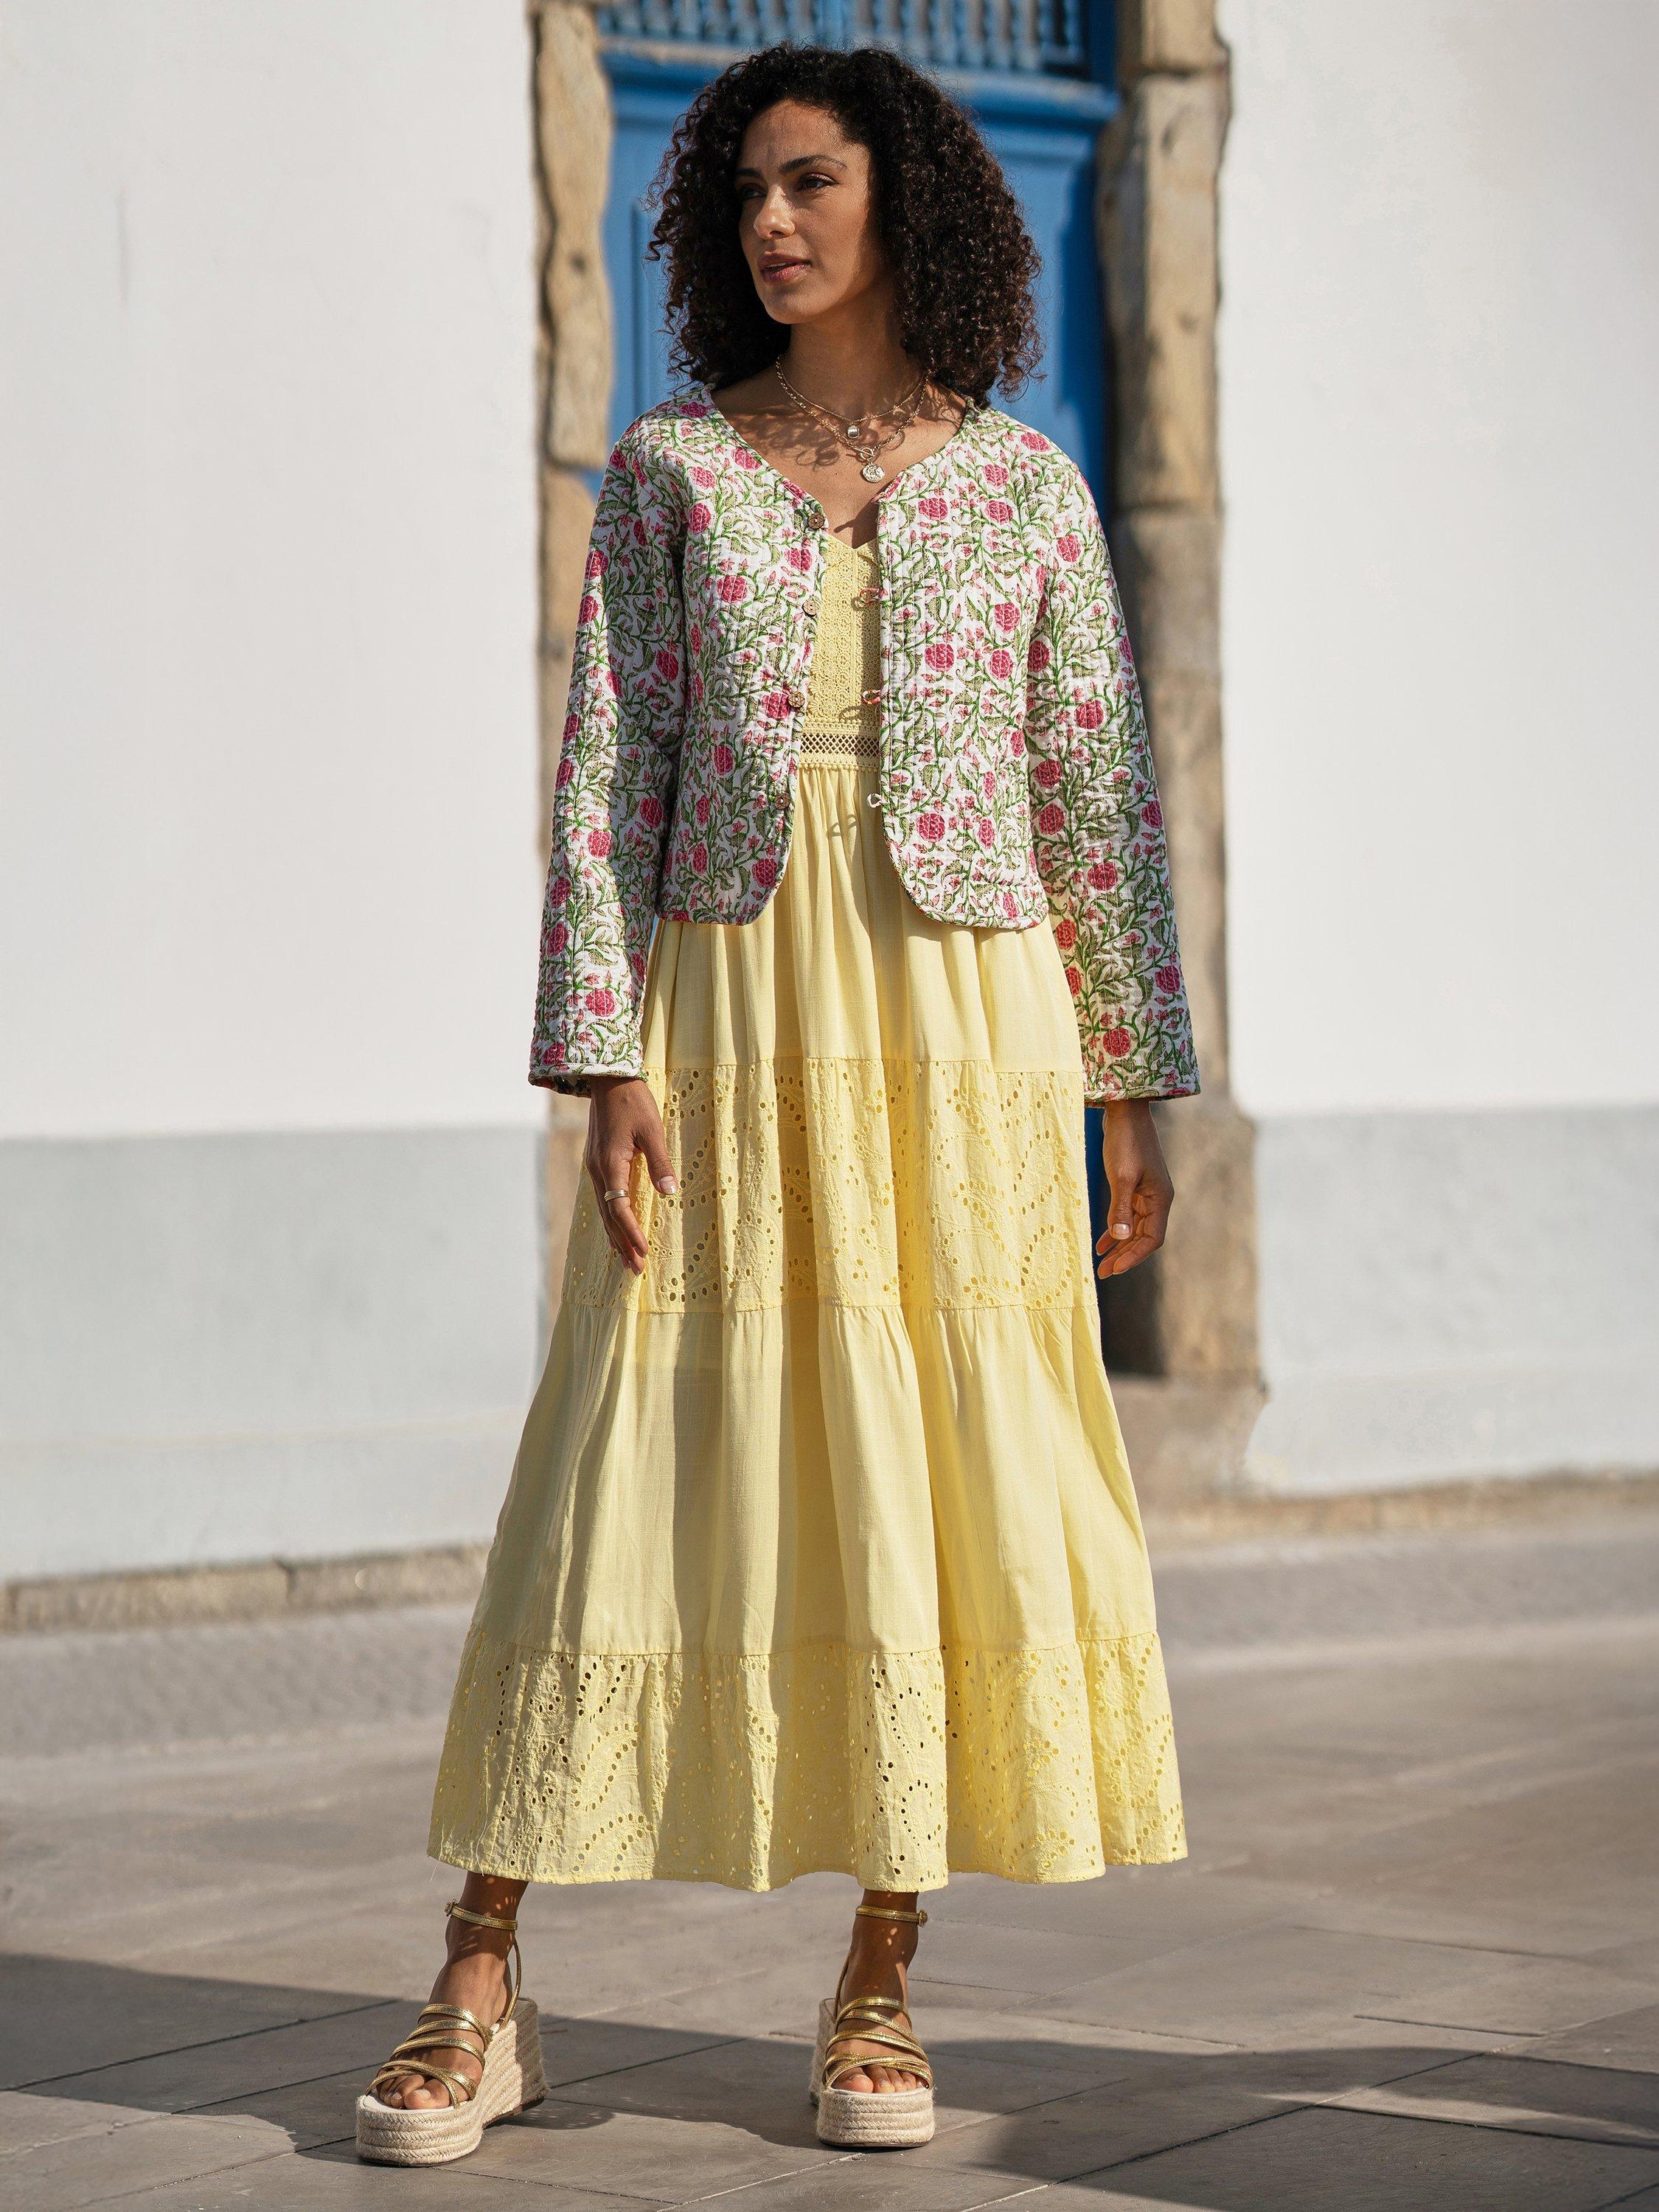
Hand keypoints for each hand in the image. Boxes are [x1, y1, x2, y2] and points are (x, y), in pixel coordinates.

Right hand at [585, 1076, 676, 1274]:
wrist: (608, 1080)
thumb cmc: (634, 1102)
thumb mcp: (653, 1130)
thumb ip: (660, 1163)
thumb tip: (670, 1193)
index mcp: (611, 1164)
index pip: (620, 1208)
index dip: (631, 1232)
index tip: (644, 1251)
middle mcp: (598, 1171)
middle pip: (609, 1217)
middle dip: (623, 1244)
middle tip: (636, 1269)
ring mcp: (595, 1168)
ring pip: (604, 1211)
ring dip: (616, 1236)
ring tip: (627, 1260)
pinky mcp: (597, 1164)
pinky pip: (603, 1200)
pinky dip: (611, 1220)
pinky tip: (617, 1231)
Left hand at [1095, 1099, 1173, 1276]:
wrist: (1125, 1113)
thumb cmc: (1125, 1142)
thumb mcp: (1121, 1176)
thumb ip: (1120, 1207)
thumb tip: (1121, 1237)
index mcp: (1160, 1199)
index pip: (1152, 1238)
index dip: (1134, 1256)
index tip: (1115, 1269)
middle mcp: (1157, 1200)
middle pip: (1144, 1237)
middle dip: (1125, 1256)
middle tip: (1103, 1273)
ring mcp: (1147, 1194)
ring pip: (1135, 1229)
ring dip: (1120, 1247)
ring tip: (1102, 1264)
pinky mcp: (1135, 1188)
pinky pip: (1128, 1217)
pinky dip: (1116, 1230)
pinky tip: (1102, 1243)